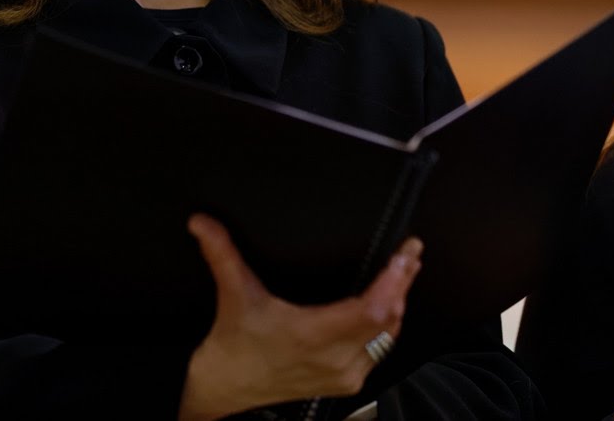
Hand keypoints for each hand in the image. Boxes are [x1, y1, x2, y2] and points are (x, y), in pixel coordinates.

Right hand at [177, 215, 423, 420]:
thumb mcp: (233, 295)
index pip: (372, 310)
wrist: (227, 390)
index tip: (404, 255)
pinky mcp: (346, 383)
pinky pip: (379, 352)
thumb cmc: (233, 347)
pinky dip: (386, 327)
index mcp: (311, 335)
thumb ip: (221, 253)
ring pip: (388, 338)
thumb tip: (202, 222)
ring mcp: (343, 374)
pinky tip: (388, 307)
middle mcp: (334, 359)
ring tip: (405, 272)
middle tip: (410, 253)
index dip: (394, 282)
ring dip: (398, 305)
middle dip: (403, 284)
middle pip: (389, 321)